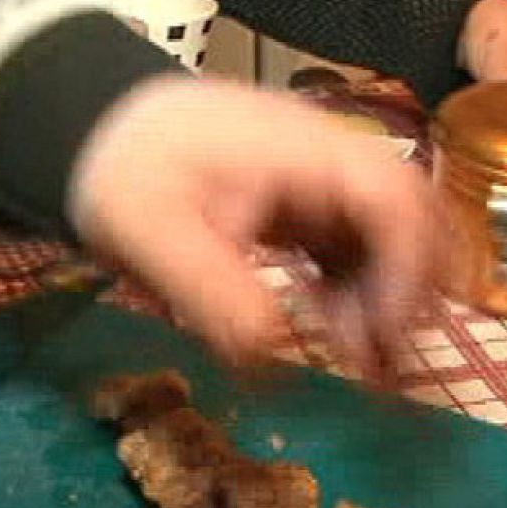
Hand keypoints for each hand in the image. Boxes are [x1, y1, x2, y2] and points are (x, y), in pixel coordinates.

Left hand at [69, 76, 443, 378]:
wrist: (93, 132)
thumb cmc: (122, 172)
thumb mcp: (152, 236)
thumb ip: (213, 297)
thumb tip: (270, 363)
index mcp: (299, 155)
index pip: (390, 198)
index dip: (406, 266)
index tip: (384, 333)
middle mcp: (324, 164)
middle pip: (409, 219)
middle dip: (413, 294)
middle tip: (391, 368)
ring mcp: (316, 187)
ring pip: (386, 242)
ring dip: (389, 305)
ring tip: (375, 375)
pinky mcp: (302, 211)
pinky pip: (351, 254)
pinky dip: (359, 300)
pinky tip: (344, 346)